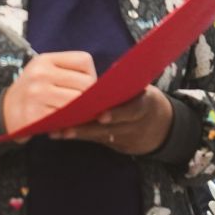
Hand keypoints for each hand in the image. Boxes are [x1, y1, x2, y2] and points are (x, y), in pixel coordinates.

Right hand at [2, 51, 97, 137]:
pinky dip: (68, 124)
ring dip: (81, 113)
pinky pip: (64, 119)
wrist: (4, 113)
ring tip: (75, 116)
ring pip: (77, 103)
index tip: (86, 88)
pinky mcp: (35, 114)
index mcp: (45, 59)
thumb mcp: (45, 73)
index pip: (84, 60)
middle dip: (90, 99)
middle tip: (85, 107)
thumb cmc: (32, 93)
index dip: (92, 76)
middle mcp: (41, 73)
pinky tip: (63, 126)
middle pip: (85, 84)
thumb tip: (103, 91)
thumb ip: (70, 75)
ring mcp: (37, 94)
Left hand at [55, 88, 173, 154]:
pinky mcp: (111, 144)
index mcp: (143, 107)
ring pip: (98, 136)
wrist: (155, 127)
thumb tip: (115, 69)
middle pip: (110, 129)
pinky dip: (76, 136)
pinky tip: (58, 133)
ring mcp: (122, 137)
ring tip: (58, 131)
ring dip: (77, 134)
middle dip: (88, 128)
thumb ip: (128, 82)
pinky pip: (92, 140)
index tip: (102, 116)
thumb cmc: (140, 98)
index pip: (132, 111)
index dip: (117, 114)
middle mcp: (133, 126)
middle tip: (68, 128)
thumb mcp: (141, 88)